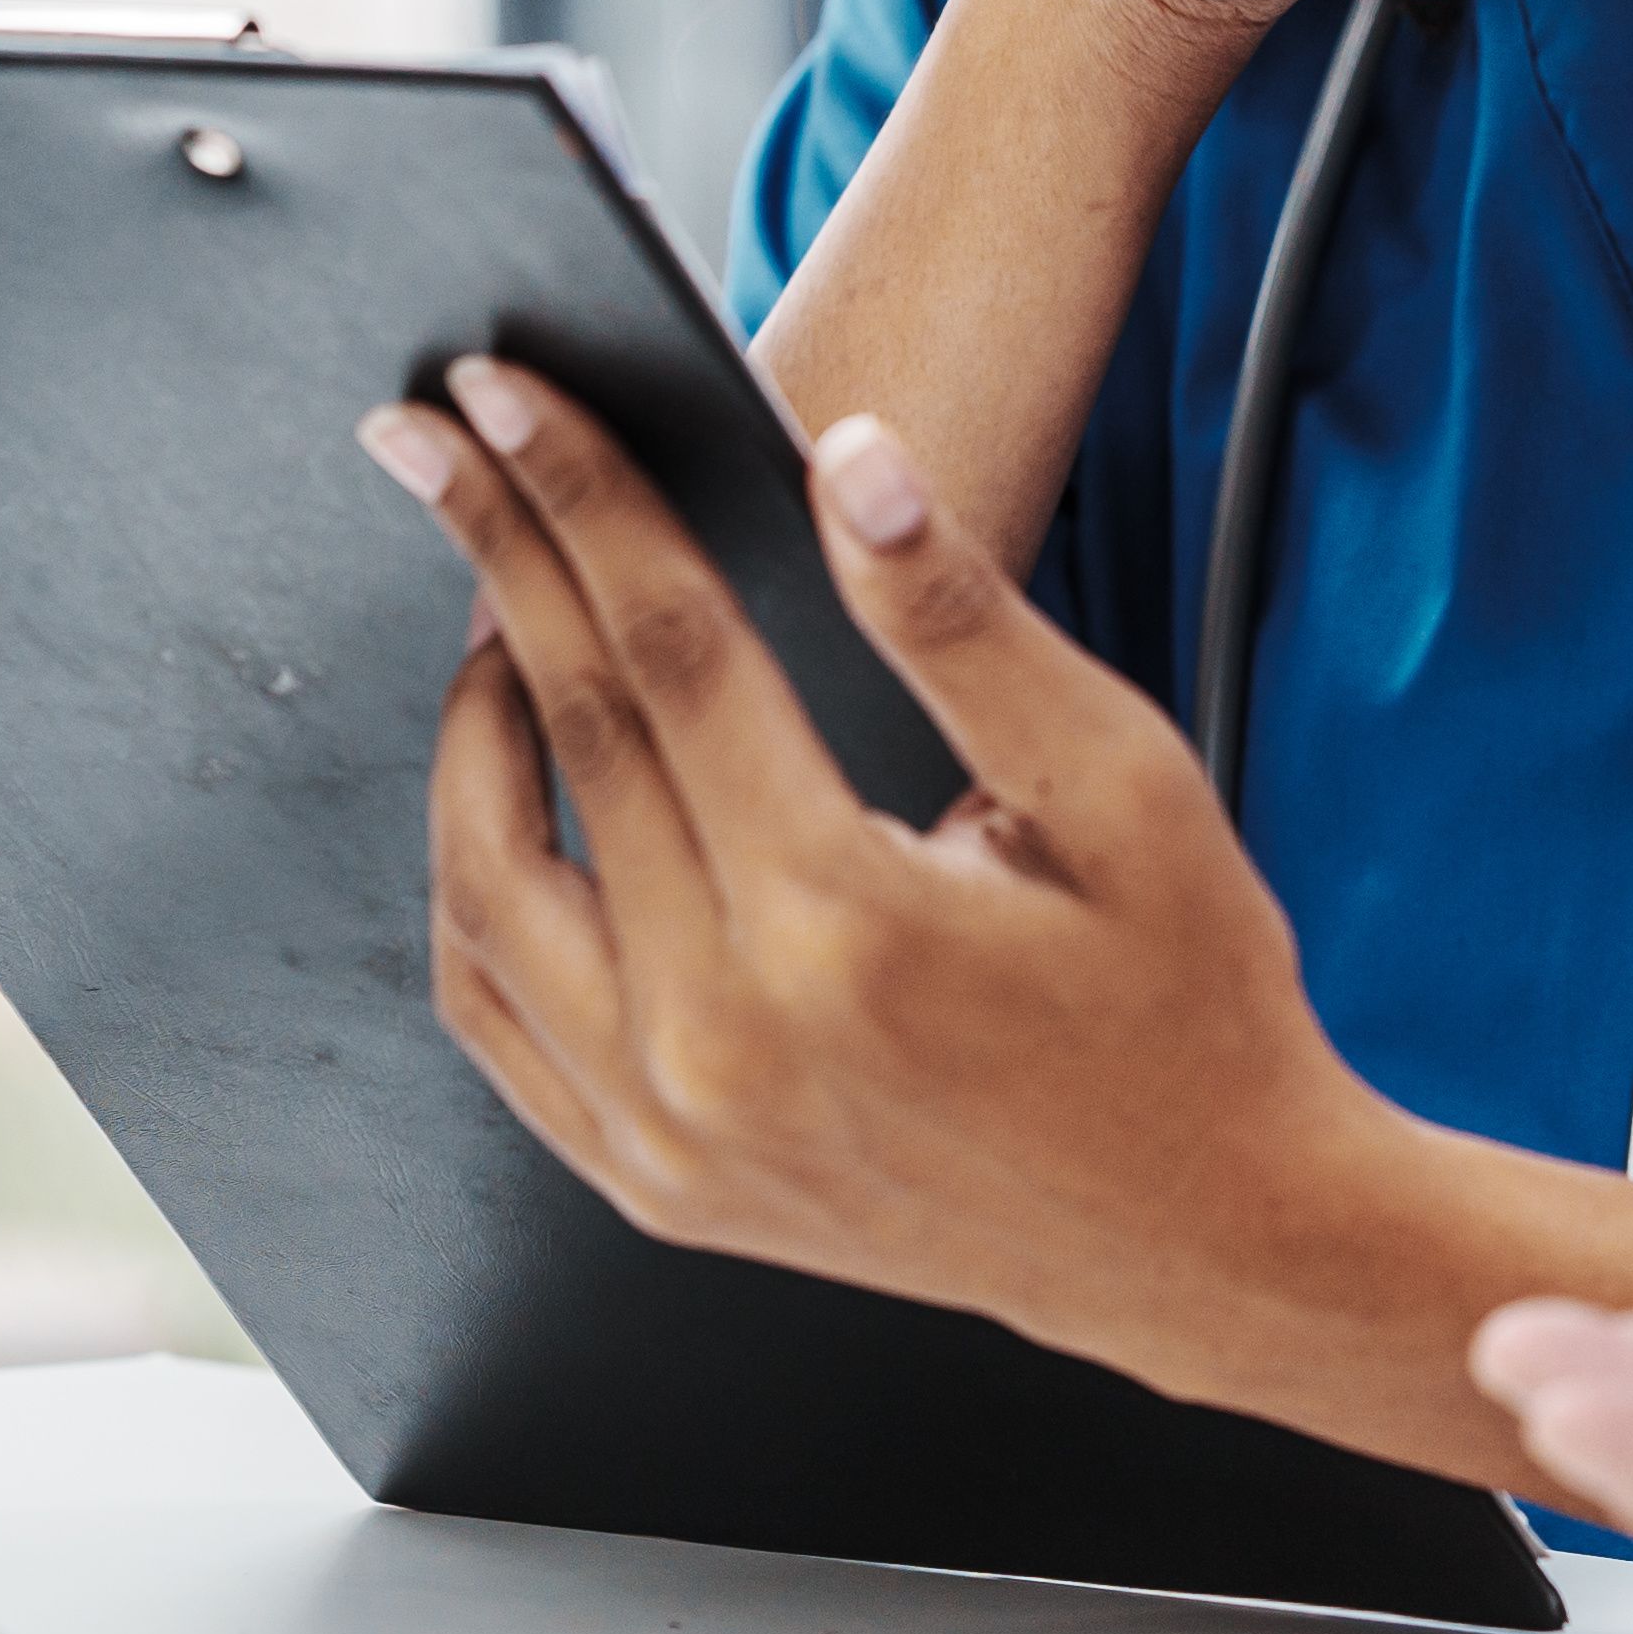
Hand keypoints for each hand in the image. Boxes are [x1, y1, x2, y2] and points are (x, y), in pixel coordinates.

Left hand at [376, 361, 1425, 1379]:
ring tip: (497, 611)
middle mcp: (728, 1039)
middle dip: (498, 555)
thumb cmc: (1185, 1005)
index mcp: (845, 923)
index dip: (583, 500)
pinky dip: (473, 890)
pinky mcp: (653, 1186)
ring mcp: (673, 1131)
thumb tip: (846, 461)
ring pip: (487, 884)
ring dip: (468, 724)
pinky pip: (498, 1018)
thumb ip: (962, 623)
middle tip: (430, 437)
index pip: (671, 651)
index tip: (504, 393)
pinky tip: (504, 800)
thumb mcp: (1120, 790)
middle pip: (570, 736)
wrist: (1201, 1240)